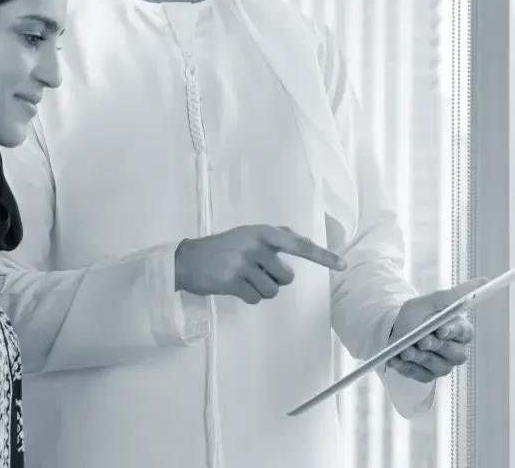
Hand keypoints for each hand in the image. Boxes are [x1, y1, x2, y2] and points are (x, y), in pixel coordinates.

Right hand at [174, 224, 346, 303]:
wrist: (189, 259)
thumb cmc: (221, 247)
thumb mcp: (247, 234)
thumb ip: (274, 236)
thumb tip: (301, 238)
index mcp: (263, 233)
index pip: (300, 245)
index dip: (323, 256)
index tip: (342, 265)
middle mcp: (256, 246)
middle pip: (287, 277)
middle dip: (274, 279)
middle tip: (254, 271)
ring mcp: (244, 263)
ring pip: (272, 291)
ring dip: (259, 289)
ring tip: (242, 278)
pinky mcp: (234, 280)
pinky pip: (256, 299)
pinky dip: (248, 296)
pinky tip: (234, 286)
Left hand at [386, 277, 486, 382]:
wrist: (393, 326)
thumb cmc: (417, 313)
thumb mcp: (431, 301)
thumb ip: (455, 294)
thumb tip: (483, 280)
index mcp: (459, 330)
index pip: (464, 333)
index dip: (452, 332)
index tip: (440, 329)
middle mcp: (455, 350)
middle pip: (453, 353)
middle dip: (435, 346)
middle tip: (420, 340)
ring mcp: (442, 365)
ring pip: (437, 366)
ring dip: (420, 358)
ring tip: (405, 350)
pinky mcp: (426, 375)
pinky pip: (420, 375)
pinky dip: (407, 368)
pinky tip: (396, 360)